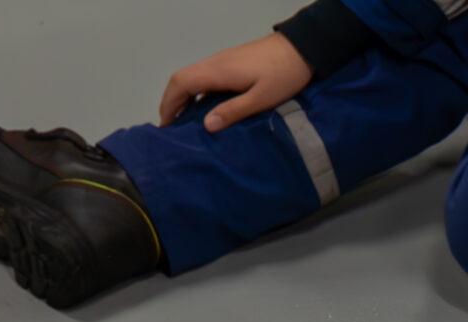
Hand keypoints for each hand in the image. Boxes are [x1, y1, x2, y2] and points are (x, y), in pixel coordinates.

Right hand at [158, 32, 314, 130]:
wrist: (301, 48)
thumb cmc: (283, 75)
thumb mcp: (260, 98)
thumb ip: (233, 111)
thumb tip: (206, 125)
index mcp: (217, 71)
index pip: (180, 83)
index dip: (169, 104)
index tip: (166, 126)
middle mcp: (215, 63)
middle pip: (182, 79)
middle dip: (172, 103)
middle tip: (173, 128)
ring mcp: (222, 61)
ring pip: (193, 77)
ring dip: (184, 98)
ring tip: (186, 123)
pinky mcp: (231, 63)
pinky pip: (205, 77)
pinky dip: (197, 93)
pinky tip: (206, 110)